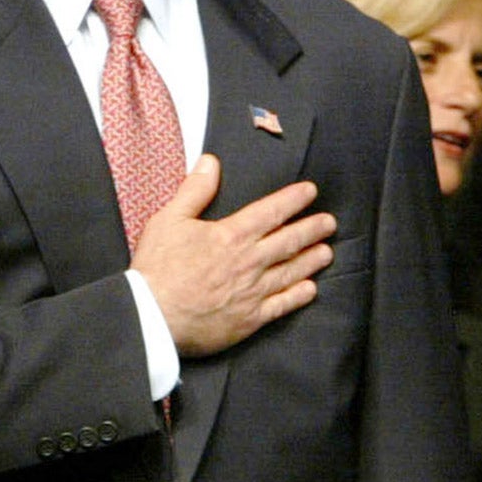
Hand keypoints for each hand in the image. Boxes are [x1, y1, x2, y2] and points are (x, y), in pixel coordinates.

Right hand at [131, 154, 335, 356]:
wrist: (151, 317)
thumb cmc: (157, 269)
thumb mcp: (169, 220)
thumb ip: (194, 190)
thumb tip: (210, 162)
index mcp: (232, 235)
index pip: (272, 211)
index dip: (294, 200)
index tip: (311, 192)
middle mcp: (250, 262)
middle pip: (290, 241)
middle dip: (313, 229)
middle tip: (330, 223)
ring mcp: (253, 291)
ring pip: (292, 272)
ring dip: (312, 260)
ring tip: (327, 252)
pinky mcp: (250, 319)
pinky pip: (282, 305)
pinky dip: (299, 296)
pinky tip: (310, 289)